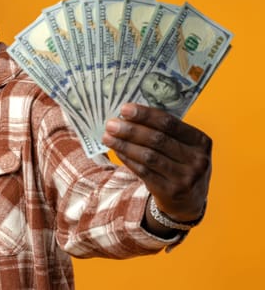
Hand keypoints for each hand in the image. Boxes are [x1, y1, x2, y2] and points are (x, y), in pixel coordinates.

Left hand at [102, 103, 210, 222]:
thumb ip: (164, 132)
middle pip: (157, 139)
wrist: (189, 201)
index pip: (169, 123)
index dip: (145, 115)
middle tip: (111, 124)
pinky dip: (128, 159)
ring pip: (148, 156)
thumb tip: (129, 115)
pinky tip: (117, 151)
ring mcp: (185, 178)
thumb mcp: (184, 147)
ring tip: (107, 137)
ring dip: (124, 145)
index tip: (125, 108)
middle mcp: (197, 159)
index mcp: (201, 141)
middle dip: (131, 130)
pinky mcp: (171, 191)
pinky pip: (144, 172)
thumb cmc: (181, 165)